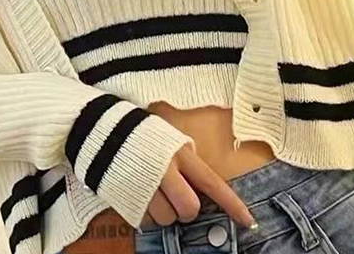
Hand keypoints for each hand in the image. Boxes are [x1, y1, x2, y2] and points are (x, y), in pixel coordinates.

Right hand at [140, 141, 256, 229]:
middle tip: (177, 196)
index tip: (248, 220)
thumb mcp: (171, 139)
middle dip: (186, 208)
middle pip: (190, 208)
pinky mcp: (130, 200)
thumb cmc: (144, 135)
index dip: (232, 204)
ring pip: (168, 218)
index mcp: (180, 154)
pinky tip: (142, 194)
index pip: (212, 184)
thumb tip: (203, 184)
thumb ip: (188, 161)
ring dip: (164, 211)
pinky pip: (148, 221)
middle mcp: (165, 172)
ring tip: (153, 190)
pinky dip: (148, 213)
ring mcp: (146, 188)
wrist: (105, 132)